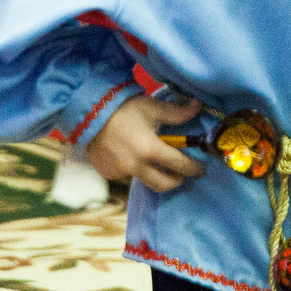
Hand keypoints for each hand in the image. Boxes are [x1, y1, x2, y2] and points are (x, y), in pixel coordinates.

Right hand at [87, 94, 205, 193]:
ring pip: (144, 180)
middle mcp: (135, 166)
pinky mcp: (108, 173)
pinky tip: (131, 156)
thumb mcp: (152, 107)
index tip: (200, 168)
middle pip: (163, 184)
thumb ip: (176, 113)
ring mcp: (120, 172)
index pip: (179, 165)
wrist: (89, 113)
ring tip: (154, 161)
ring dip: (154, 174)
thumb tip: (197, 106)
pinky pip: (126, 177)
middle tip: (181, 172)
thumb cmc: (124, 109)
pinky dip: (134, 170)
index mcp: (149, 149)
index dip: (193, 168)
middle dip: (176, 180)